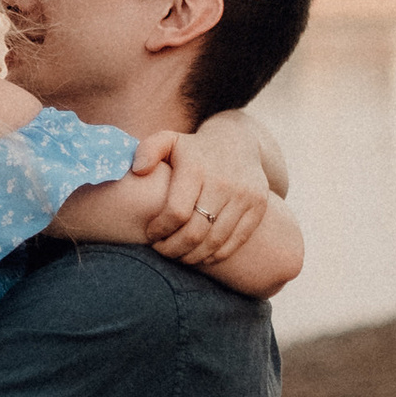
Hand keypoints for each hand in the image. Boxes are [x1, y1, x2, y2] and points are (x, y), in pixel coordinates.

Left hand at [131, 121, 271, 263]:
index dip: (160, 230)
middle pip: (195, 232)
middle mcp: (223, 182)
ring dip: (193, 256)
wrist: (237, 141)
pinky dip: (217, 254)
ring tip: (179, 255)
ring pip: (215, 241)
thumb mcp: (168, 140)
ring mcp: (244, 195)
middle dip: (173, 248)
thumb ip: (147, 151)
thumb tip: (138, 171)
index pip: (176, 212)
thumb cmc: (193, 149)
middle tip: (162, 251)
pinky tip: (201, 255)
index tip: (151, 234)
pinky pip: (236, 240)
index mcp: (196, 168)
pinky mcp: (257, 206)